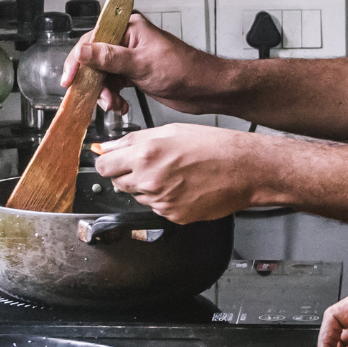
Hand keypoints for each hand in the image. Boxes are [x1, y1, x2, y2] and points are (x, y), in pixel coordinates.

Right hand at [60, 12, 226, 115]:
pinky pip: (113, 85)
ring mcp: (130, 58)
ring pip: (102, 76)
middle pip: (93, 60)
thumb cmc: (186, 69)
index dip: (77, 61)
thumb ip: (109, 58)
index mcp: (128, 27)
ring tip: (113, 105)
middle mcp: (127, 40)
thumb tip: (83, 52)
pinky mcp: (135, 74)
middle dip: (93, 82)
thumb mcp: (142, 64)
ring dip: (104, 94)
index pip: (91, 40)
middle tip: (93, 98)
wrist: (206, 89)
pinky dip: (113, 98)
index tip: (69, 80)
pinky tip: (120, 106)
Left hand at [93, 123, 266, 221]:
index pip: (103, 165)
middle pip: (118, 183)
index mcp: (146, 154)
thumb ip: (134, 140)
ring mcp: (161, 201)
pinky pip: (158, 208)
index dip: (108, 162)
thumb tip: (109, 147)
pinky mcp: (173, 216)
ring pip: (138, 196)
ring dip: (148, 187)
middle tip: (152, 164)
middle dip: (128, 174)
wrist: (244, 168)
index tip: (113, 161)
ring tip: (174, 174)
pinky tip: (184, 186)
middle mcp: (150, 180)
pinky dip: (166, 199)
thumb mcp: (171, 131)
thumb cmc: (214, 146)